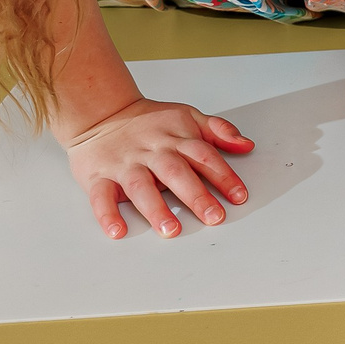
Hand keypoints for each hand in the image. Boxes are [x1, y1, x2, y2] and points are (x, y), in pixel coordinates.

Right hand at [61, 97, 252, 238]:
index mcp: (176, 138)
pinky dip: (107, 214)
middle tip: (213, 216)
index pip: (204, 156)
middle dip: (196, 195)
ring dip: (155, 209)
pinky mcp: (98, 177)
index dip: (223, 175)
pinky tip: (117, 230)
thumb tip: (246, 144)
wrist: (101, 113)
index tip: (238, 196)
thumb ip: (218, 131)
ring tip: (170, 229)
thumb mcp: (187, 116)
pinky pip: (101, 196)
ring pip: (140, 186)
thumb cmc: (149, 121)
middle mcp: (152, 152)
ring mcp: (124, 165)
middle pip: (176, 172)